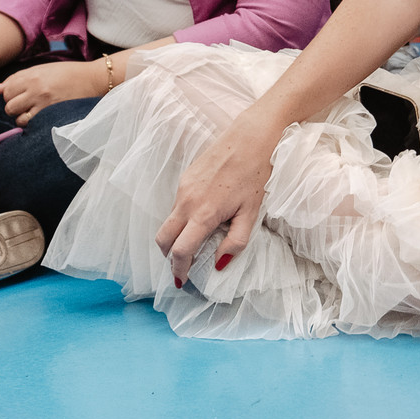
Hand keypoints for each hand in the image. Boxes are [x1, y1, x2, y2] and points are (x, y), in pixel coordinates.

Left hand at [0, 59, 107, 124]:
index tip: (20, 95)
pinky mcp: (53, 114)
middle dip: (14, 107)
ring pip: (18, 118)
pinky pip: (32, 125)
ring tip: (34, 112)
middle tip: (26, 104)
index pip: (6, 91)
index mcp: (32, 76)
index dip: (10, 95)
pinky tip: (41, 117)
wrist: (93, 79)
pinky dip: (33, 123)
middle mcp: (36, 89)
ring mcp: (44, 103)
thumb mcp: (42, 69)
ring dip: (23, 117)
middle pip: (9, 106)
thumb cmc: (68, 73)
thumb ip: (17, 78)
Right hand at [155, 108, 281, 285]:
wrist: (253, 137)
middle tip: (183, 266)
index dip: (178, 270)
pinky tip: (200, 218)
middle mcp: (187, 201)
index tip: (183, 281)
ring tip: (194, 243)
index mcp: (204, 214)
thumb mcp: (251, 213)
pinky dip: (181, 218)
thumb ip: (236, 242)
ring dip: (175, 236)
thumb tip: (219, 264)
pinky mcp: (186, 176)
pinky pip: (176, 205)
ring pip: (169, 221)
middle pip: (163, 239)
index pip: (180, 251)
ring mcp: (183, 187)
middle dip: (168, 257)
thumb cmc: (257, 174)